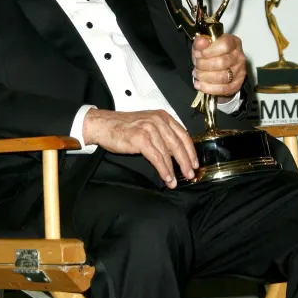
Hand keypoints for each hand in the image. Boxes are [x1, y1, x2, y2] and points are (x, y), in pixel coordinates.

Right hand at [82, 108, 197, 188]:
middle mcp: (158, 121)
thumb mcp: (147, 125)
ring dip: (174, 169)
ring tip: (176, 181)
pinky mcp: (141, 138)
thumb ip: (162, 135)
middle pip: (178, 144)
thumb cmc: (123, 127)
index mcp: (162, 117)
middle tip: (190, 174)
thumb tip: (176, 153)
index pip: (183, 134)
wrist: (103, 125)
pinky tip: (166, 177)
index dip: (191, 151)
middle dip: (186, 162)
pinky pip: (157, 158)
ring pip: (168, 153)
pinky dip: (164, 170)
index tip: (195, 162)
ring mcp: (149, 129)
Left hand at [192, 34, 245, 98]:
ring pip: (222, 77)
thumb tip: (201, 42)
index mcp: (233, 42)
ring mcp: (239, 71)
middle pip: (222, 62)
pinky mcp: (236, 84)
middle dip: (204, 65)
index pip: (225, 45)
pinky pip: (223, 89)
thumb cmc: (212, 54)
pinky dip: (208, 88)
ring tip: (197, 74)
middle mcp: (239, 56)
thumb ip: (201, 43)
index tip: (199, 54)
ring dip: (205, 77)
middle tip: (196, 65)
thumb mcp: (204, 45)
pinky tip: (200, 84)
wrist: (218, 67)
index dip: (209, 51)